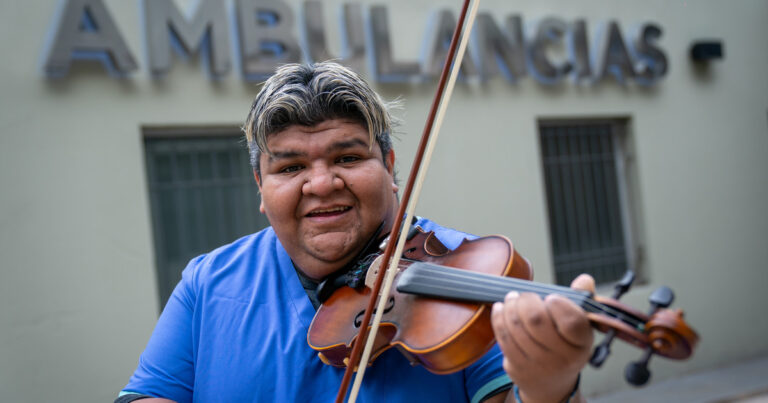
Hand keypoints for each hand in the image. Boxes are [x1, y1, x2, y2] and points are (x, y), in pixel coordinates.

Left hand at [491, 274, 594, 402]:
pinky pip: (503, 337)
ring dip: (510, 306)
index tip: (551, 298)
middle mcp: (562, 358)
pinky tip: (500, 308)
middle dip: (526, 300)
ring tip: (512, 298)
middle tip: (525, 295)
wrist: (551, 383)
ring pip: (516, 327)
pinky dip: (498, 317)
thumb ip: (582, 299)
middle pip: (535, 320)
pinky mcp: (517, 367)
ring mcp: (538, 365)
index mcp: (582, 344)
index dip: (558, 304)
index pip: (572, 321)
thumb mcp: (579, 326)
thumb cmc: (565, 345)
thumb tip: (584, 280)